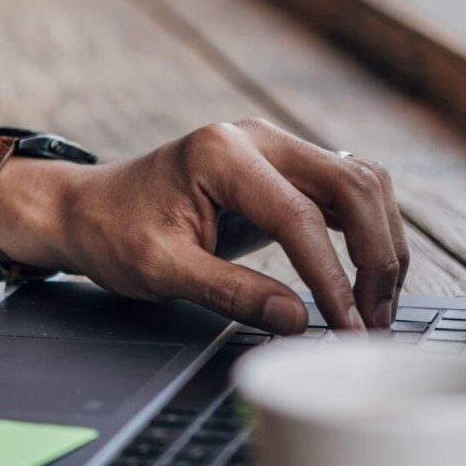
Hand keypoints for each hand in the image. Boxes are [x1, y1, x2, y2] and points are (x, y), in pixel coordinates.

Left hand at [43, 119, 410, 333]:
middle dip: (375, 255)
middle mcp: (256, 137)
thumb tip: (297, 320)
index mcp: (221, 154)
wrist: (85, 208)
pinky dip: (365, 230)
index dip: (331, 278)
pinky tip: (367, 276)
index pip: (299, 217)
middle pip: (350, 186)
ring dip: (380, 241)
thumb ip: (232, 292)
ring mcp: (272, 147)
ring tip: (377, 305)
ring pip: (359, 182)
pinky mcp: (280, 168)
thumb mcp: (161, 269)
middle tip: (375, 321)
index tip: (346, 328)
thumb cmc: (113, 232)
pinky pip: (343, 190)